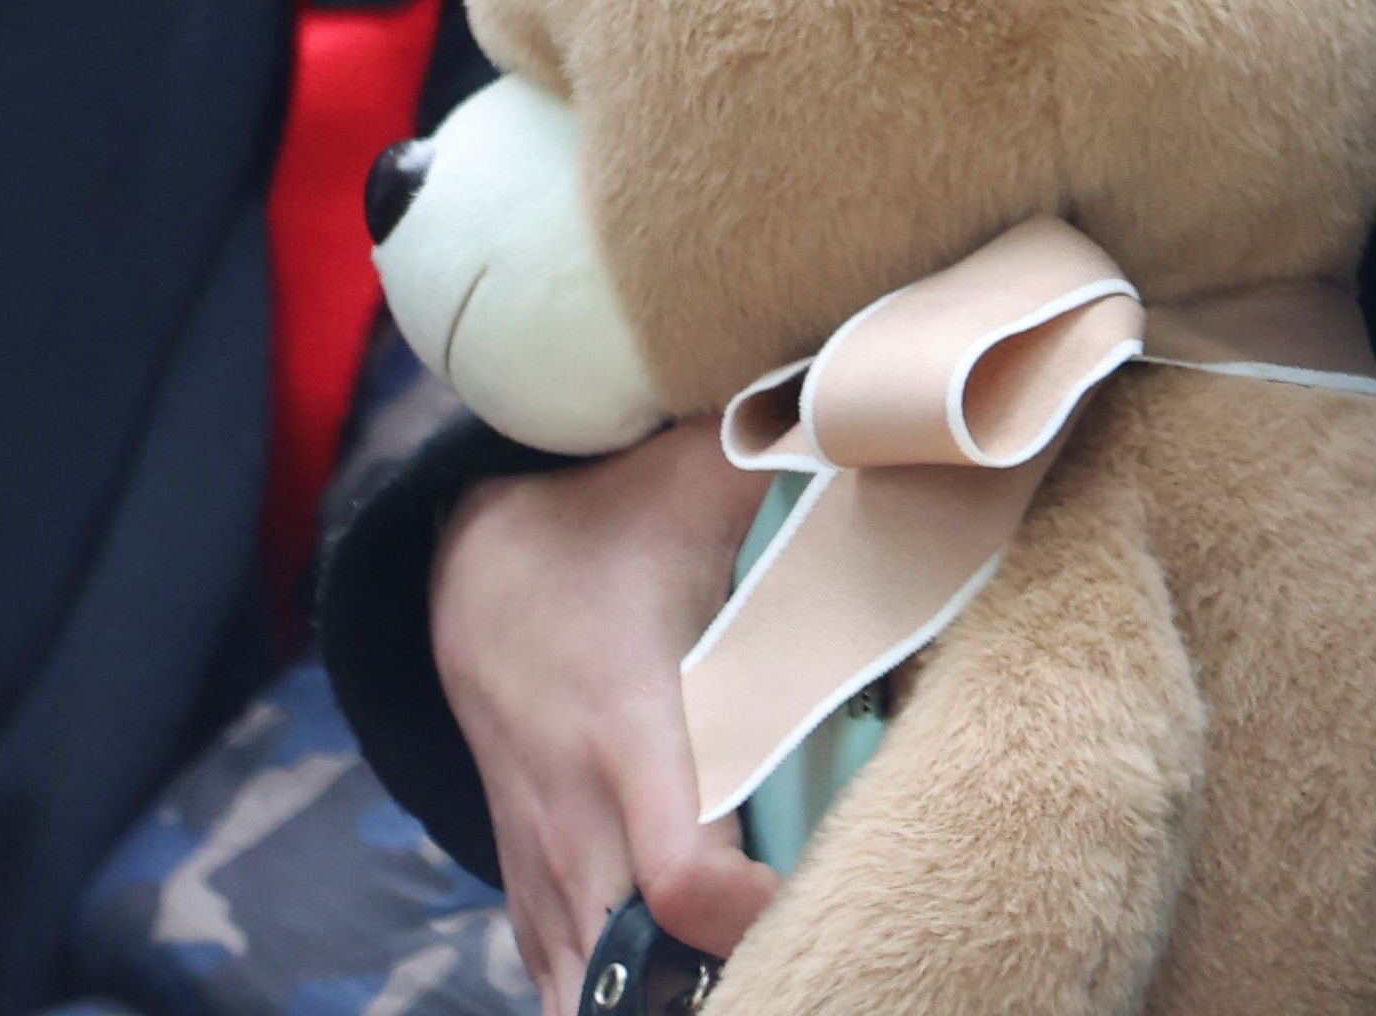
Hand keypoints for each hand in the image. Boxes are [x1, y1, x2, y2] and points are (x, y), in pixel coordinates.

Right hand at [429, 423, 773, 1011]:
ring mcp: (540, 859)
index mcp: (627, 728)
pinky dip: (620, 993)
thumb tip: (905, 418)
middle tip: (815, 960)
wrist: (470, 563)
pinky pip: (561, 974)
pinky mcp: (528, 881)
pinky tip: (697, 986)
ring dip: (665, 995)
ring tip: (764, 979)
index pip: (678, 874)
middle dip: (715, 983)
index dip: (750, 915)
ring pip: (584, 986)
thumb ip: (797, 455)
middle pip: (631, 965)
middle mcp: (574, 813)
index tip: (829, 897)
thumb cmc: (608, 522)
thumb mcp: (696, 478)